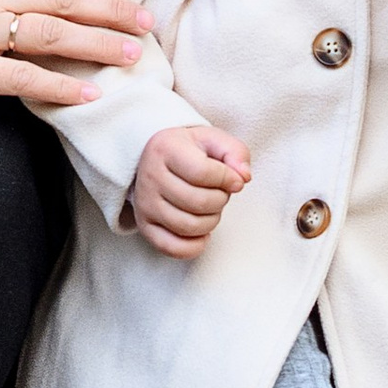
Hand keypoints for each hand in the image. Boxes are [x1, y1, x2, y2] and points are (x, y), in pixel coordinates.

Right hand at [130, 123, 249, 257]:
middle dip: (221, 200)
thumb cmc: (188, 150)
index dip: (228, 179)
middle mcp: (150, 176)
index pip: (203, 172)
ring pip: (189, 226)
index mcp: (165, 148)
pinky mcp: (145, 225)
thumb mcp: (214, 140)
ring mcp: (145, 203)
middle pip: (198, 202)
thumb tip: (243, 177)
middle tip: (220, 192)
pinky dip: (195, 245)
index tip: (234, 180)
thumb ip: (235, 152)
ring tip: (211, 208)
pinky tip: (202, 232)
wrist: (157, 159)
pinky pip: (173, 248)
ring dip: (211, 220)